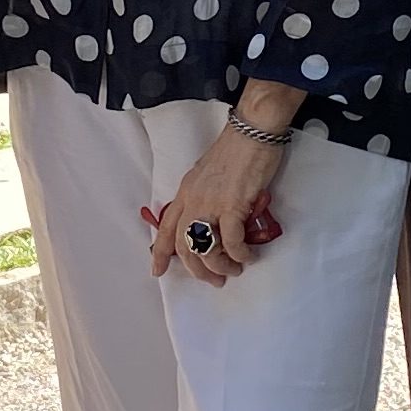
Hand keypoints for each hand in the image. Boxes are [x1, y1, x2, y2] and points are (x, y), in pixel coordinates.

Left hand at [148, 121, 290, 283]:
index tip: (158, 272)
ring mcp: (212, 203)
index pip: (166, 228)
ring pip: (206, 249)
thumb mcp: (207, 174)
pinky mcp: (233, 205)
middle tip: (215, 280)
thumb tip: (210, 220)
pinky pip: (232, 241)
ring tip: (235, 269)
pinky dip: (239, 254)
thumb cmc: (235, 149)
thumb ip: (203, 196)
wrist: (252, 130)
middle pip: (184, 247)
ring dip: (221, 266)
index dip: (160, 254)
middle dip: (198, 271)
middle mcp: (193, 200)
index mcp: (186, 192)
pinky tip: (248, 256)